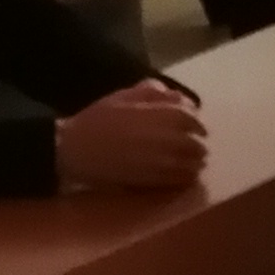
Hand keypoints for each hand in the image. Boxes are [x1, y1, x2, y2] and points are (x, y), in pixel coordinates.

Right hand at [53, 82, 208, 191]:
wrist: (75, 149)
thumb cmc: (98, 119)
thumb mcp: (124, 96)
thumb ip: (152, 93)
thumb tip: (175, 96)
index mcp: (164, 115)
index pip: (193, 119)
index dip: (195, 122)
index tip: (193, 126)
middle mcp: (170, 139)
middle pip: (198, 145)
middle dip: (197, 144)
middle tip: (191, 146)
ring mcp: (163, 163)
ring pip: (193, 165)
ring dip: (193, 162)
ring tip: (187, 162)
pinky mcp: (154, 181)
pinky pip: (180, 181)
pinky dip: (185, 177)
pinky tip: (178, 175)